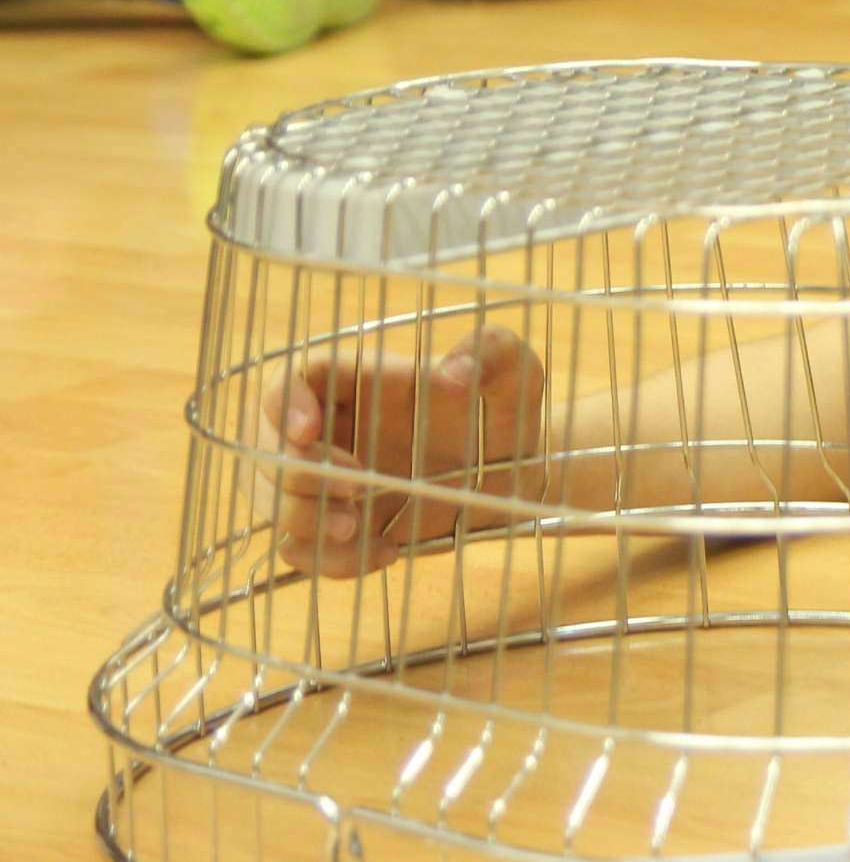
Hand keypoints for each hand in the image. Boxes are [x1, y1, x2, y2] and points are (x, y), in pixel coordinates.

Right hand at [259, 328, 549, 577]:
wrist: (520, 473)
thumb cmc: (509, 409)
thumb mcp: (517, 371)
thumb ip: (494, 353)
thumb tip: (451, 373)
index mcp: (364, 381)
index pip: (297, 378)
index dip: (283, 402)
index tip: (305, 432)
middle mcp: (335, 428)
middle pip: (265, 445)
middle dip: (294, 474)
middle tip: (357, 490)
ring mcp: (331, 481)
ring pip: (271, 499)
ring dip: (299, 521)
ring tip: (357, 530)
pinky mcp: (340, 526)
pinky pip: (301, 549)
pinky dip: (328, 561)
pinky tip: (384, 554)